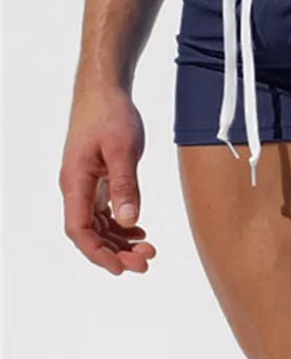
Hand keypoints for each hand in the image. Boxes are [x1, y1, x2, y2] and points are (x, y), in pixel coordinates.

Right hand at [60, 85, 155, 274]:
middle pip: (91, 232)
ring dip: (120, 241)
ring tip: (148, 250)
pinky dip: (121, 224)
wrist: (104, 91)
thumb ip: (125, 185)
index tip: (122, 267)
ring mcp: (85, 183)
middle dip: (116, 252)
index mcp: (75, 182)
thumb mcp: (123, 149)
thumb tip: (128, 221)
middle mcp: (76, 187)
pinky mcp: (96, 177)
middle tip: (147, 261)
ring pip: (99, 224)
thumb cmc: (111, 115)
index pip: (80, 230)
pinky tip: (139, 231)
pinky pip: (104, 210)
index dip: (98, 253)